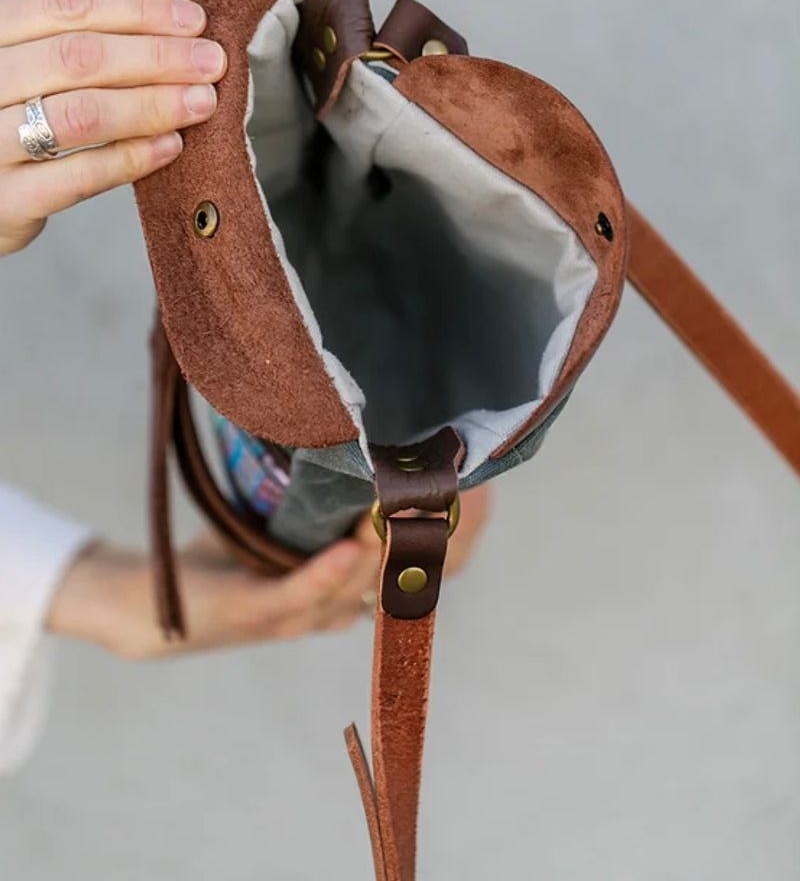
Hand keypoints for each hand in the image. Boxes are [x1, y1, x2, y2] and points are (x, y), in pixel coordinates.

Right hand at [0, 0, 226, 255]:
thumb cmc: (3, 124)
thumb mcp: (23, 71)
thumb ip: (74, 52)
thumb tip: (175, 39)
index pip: (66, 7)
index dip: (137, 10)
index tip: (193, 21)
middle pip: (78, 58)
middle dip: (158, 57)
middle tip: (212, 63)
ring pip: (80, 114)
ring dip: (152, 105)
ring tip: (200, 103)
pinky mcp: (5, 200)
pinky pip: (79, 175)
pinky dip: (132, 158)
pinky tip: (170, 147)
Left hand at [46, 487, 490, 659]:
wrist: (153, 602)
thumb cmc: (225, 556)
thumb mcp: (284, 517)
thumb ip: (322, 485)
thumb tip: (356, 419)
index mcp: (347, 589)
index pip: (415, 569)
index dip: (450, 535)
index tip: (474, 490)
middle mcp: (333, 609)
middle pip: (396, 578)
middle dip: (426, 537)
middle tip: (450, 491)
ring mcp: (298, 616)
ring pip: (355, 587)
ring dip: (380, 548)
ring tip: (400, 506)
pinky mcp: (258, 613)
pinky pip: (300, 595)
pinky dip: (326, 573)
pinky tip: (349, 546)